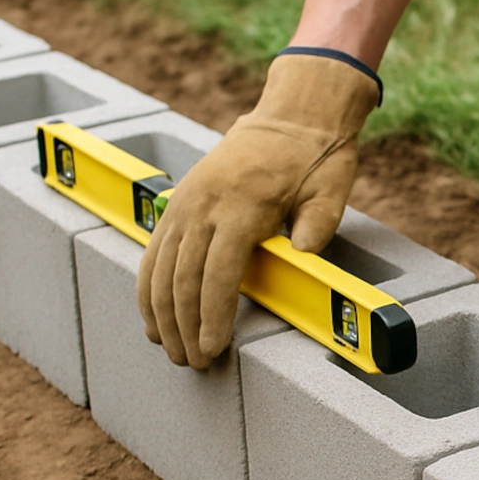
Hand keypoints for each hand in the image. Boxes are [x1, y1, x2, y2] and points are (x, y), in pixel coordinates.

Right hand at [136, 52, 379, 367]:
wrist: (292, 116)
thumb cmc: (315, 159)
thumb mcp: (330, 190)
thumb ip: (317, 223)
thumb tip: (304, 253)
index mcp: (241, 206)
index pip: (218, 275)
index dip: (213, 317)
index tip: (213, 349)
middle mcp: (204, 205)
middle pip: (183, 279)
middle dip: (185, 327)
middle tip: (194, 363)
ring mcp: (186, 203)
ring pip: (160, 269)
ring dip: (162, 315)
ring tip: (171, 351)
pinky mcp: (179, 203)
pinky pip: (154, 252)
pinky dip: (149, 288)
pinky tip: (153, 318)